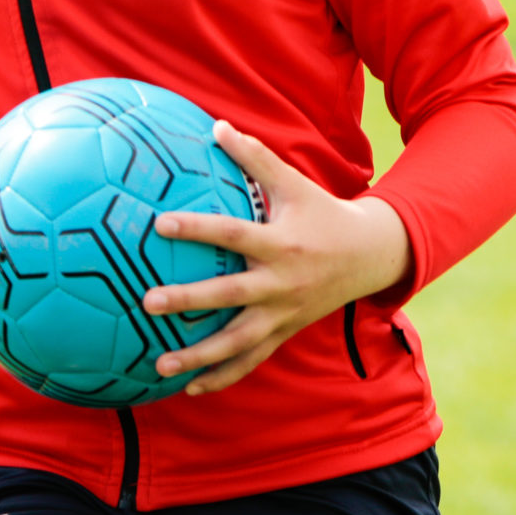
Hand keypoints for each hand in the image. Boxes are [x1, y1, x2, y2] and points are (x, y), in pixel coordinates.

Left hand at [142, 121, 412, 395]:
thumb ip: (255, 157)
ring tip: (160, 364)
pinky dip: (222, 378)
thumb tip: (217, 126)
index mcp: (281, 243)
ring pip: (238, 342)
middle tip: (148, 302)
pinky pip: (250, 361)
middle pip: (230, 296)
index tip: (159, 224)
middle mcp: (281, 283)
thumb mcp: (294, 183)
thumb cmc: (322, 213)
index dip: (198, 228)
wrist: (368, 257)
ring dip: (199, 356)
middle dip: (189, 301)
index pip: (233, 234)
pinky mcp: (284, 334)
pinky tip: (189, 389)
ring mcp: (283, 314)